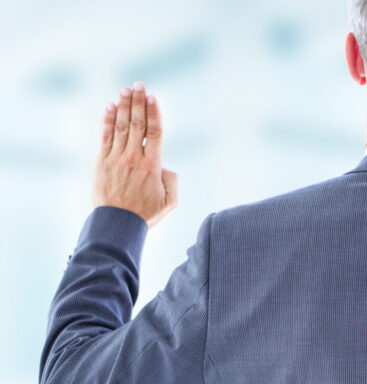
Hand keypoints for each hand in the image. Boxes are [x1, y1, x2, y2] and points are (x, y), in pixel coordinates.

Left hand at [92, 81, 177, 228]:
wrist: (117, 224)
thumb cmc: (146, 215)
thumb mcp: (170, 203)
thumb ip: (173, 182)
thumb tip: (166, 167)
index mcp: (152, 166)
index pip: (155, 132)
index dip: (154, 112)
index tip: (153, 97)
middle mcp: (134, 158)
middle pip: (137, 123)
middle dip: (138, 102)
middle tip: (139, 85)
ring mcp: (116, 158)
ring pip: (120, 126)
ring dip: (123, 105)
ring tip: (125, 89)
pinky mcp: (102, 162)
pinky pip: (106, 136)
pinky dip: (107, 120)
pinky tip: (110, 106)